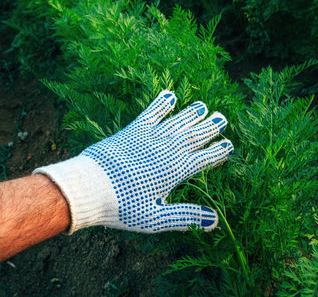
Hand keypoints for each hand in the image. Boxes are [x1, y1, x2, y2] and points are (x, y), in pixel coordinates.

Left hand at [34, 90, 232, 233]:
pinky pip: (150, 114)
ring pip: (177, 122)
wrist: (89, 187)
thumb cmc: (122, 206)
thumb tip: (215, 220)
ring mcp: (150, 138)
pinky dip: (161, 105)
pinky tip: (169, 96)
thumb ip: (186, 216)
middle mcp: (167, 150)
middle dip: (210, 127)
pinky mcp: (132, 131)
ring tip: (203, 106)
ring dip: (191, 114)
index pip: (204, 158)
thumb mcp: (156, 218)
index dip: (218, 151)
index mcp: (176, 171)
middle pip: (194, 136)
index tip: (228, 145)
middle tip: (222, 118)